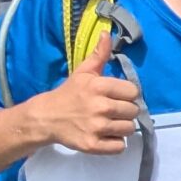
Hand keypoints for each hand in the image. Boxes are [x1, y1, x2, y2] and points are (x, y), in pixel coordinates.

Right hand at [35, 33, 140, 153]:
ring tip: (109, 123)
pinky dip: (115, 143)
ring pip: (129, 129)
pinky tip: (106, 136)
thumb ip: (99, 55)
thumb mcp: (83, 72)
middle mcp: (100, 107)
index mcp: (99, 86)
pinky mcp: (92, 145)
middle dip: (125, 111)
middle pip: (133, 111)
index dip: (127, 94)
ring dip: (122, 127)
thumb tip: (108, 34)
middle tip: (112, 111)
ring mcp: (96, 128)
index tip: (117, 96)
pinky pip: (119, 146)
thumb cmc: (69, 93)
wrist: (46, 117)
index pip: (133, 91)